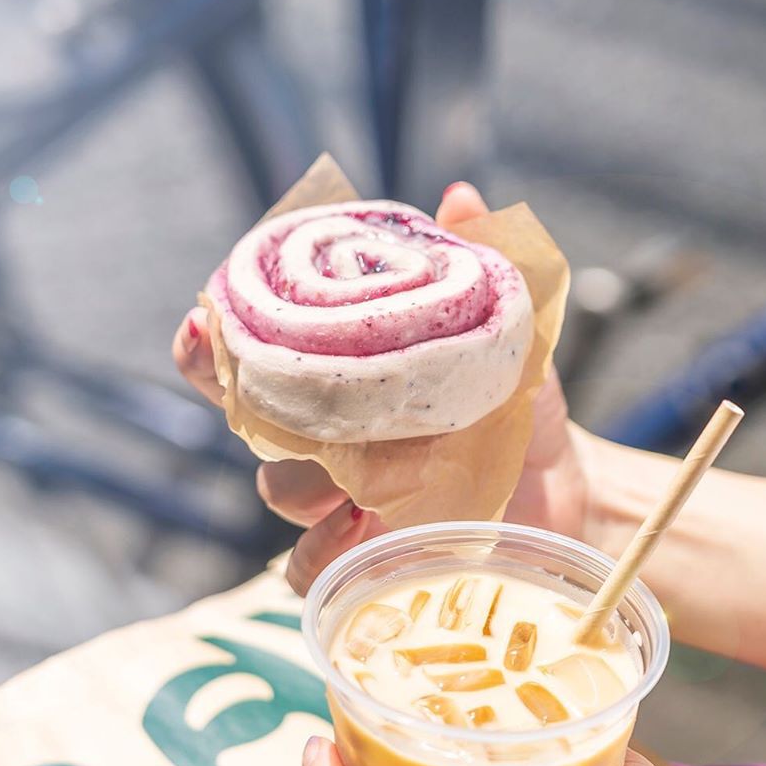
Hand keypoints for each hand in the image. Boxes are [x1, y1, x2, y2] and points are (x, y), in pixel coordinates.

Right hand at [173, 182, 588, 595]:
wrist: (562, 480)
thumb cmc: (520, 399)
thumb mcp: (506, 333)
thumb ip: (480, 268)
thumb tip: (458, 196)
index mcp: (345, 377)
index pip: (254, 356)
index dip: (211, 342)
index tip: (203, 320)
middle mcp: (329, 434)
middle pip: (256, 427)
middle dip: (254, 415)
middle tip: (291, 409)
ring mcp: (343, 494)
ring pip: (279, 493)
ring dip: (298, 487)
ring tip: (348, 486)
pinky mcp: (365, 551)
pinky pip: (308, 569)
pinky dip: (318, 559)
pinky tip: (358, 538)